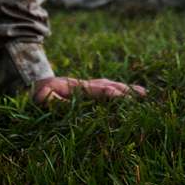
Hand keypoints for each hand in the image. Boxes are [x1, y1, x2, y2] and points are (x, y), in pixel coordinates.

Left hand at [31, 76, 146, 104]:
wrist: (41, 84)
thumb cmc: (40, 95)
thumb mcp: (41, 98)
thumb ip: (49, 99)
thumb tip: (54, 99)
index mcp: (75, 88)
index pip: (95, 90)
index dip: (107, 93)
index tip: (120, 96)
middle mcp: (86, 85)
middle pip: (108, 86)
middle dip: (124, 91)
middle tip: (141, 95)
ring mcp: (91, 86)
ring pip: (112, 86)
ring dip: (127, 90)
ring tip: (143, 94)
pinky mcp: (93, 90)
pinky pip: (110, 90)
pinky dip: (123, 92)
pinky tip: (135, 95)